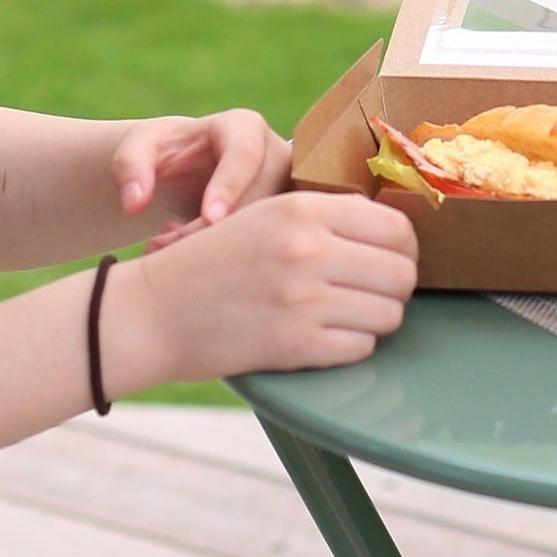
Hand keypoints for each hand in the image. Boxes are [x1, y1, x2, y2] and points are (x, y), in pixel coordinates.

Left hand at [112, 111, 282, 246]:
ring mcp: (287, 187)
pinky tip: (195, 253)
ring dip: (220, 247)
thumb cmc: (164, 153)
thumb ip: (129, 165)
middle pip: (260, 197)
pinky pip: (270, 243)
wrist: (185, 171)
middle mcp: (276, 154)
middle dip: (213, 229)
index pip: (245, 155)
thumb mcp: (139, 147)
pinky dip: (233, 257)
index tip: (209, 219)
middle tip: (161, 244)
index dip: (229, 187)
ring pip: (268, 226)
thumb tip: (134, 203)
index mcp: (244, 126)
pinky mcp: (287, 217)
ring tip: (170, 242)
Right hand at [120, 191, 417, 385]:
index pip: (396, 227)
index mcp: (304, 209)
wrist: (152, 311)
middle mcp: (308, 248)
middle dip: (394, 289)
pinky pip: (360, 348)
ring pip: (388, 313)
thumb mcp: (265, 215)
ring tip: (346, 318)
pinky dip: (351, 347)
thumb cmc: (212, 262)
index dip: (404, 250)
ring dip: (375, 320)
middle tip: (372, 295)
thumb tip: (393, 233)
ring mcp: (303, 298)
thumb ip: (325, 217)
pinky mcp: (294, 345)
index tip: (391, 261)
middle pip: (401, 273)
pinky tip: (324, 338)